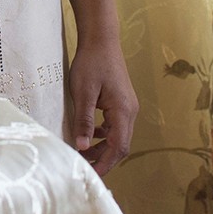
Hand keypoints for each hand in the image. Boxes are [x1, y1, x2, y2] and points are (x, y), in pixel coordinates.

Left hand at [65, 36, 137, 172]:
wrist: (101, 38)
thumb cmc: (91, 62)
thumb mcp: (83, 92)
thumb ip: (84, 121)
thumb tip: (82, 147)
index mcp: (123, 111)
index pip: (118, 148)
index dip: (105, 164)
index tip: (91, 175)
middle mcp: (130, 111)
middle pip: (121, 145)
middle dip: (104, 159)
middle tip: (84, 168)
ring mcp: (128, 106)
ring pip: (118, 136)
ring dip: (103, 147)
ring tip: (85, 154)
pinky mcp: (122, 101)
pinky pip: (116, 126)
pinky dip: (105, 135)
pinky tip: (91, 134)